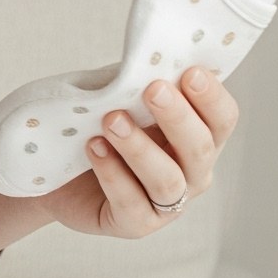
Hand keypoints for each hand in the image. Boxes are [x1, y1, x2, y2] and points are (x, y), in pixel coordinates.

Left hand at [42, 66, 239, 238]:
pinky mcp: (135, 224)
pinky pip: (131, 202)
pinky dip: (113, 173)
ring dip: (140, 147)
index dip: (212, 98)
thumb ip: (138, 80)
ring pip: (168, 179)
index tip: (191, 72)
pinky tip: (93, 148)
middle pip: (200, 148)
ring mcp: (167, 204)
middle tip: (153, 90)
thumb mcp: (118, 94)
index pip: (222, 119)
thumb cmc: (96, 124)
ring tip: (111, 120)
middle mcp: (192, 173)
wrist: (55, 168)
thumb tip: (154, 53)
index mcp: (198, 136)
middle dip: (178, 117)